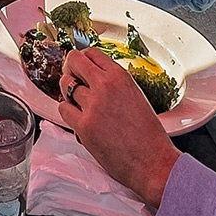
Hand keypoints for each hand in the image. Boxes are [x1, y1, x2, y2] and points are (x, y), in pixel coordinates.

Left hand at [59, 47, 179, 209]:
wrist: (152, 162)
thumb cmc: (148, 134)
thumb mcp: (136, 96)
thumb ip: (115, 84)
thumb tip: (94, 77)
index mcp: (120, 77)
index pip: (92, 53)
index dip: (83, 59)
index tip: (80, 65)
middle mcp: (105, 86)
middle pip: (74, 61)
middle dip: (70, 68)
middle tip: (72, 77)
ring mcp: (92, 106)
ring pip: (66, 85)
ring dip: (68, 91)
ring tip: (76, 100)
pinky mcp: (83, 126)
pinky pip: (63, 109)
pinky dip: (67, 110)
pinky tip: (76, 116)